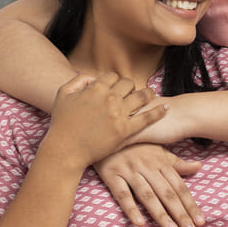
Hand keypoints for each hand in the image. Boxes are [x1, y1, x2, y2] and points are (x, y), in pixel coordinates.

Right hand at [42, 72, 166, 169]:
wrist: (66, 150)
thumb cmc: (61, 124)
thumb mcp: (63, 95)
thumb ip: (77, 81)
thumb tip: (92, 78)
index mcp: (95, 88)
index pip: (112, 76)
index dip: (114, 80)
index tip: (116, 86)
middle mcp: (110, 98)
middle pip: (128, 83)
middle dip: (130, 86)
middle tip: (133, 91)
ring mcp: (119, 114)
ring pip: (141, 96)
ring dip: (147, 93)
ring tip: (151, 95)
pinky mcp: (126, 130)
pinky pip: (147, 117)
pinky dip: (158, 111)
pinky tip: (165, 108)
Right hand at [95, 144, 204, 226]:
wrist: (105, 130)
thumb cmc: (134, 143)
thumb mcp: (157, 150)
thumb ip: (176, 162)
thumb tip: (199, 167)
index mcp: (160, 161)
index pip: (179, 187)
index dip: (191, 205)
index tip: (201, 222)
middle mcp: (147, 166)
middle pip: (167, 193)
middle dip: (180, 213)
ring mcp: (129, 170)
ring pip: (147, 195)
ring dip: (160, 214)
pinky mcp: (111, 174)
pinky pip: (122, 194)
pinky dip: (131, 209)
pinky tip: (140, 223)